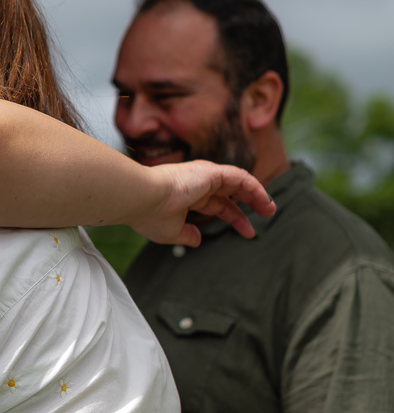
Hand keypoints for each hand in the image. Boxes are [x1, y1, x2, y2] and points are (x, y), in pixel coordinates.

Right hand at [131, 160, 275, 245]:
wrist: (141, 198)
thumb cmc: (150, 215)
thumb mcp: (171, 232)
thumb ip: (187, 235)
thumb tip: (198, 240)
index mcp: (186, 196)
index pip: (216, 205)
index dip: (233, 218)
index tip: (248, 233)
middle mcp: (196, 184)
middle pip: (229, 195)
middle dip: (247, 207)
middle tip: (265, 217)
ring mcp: (204, 176)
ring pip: (238, 182)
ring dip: (257, 195)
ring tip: (271, 209)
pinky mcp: (211, 172)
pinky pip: (240, 177)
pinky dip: (254, 188)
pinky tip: (265, 201)